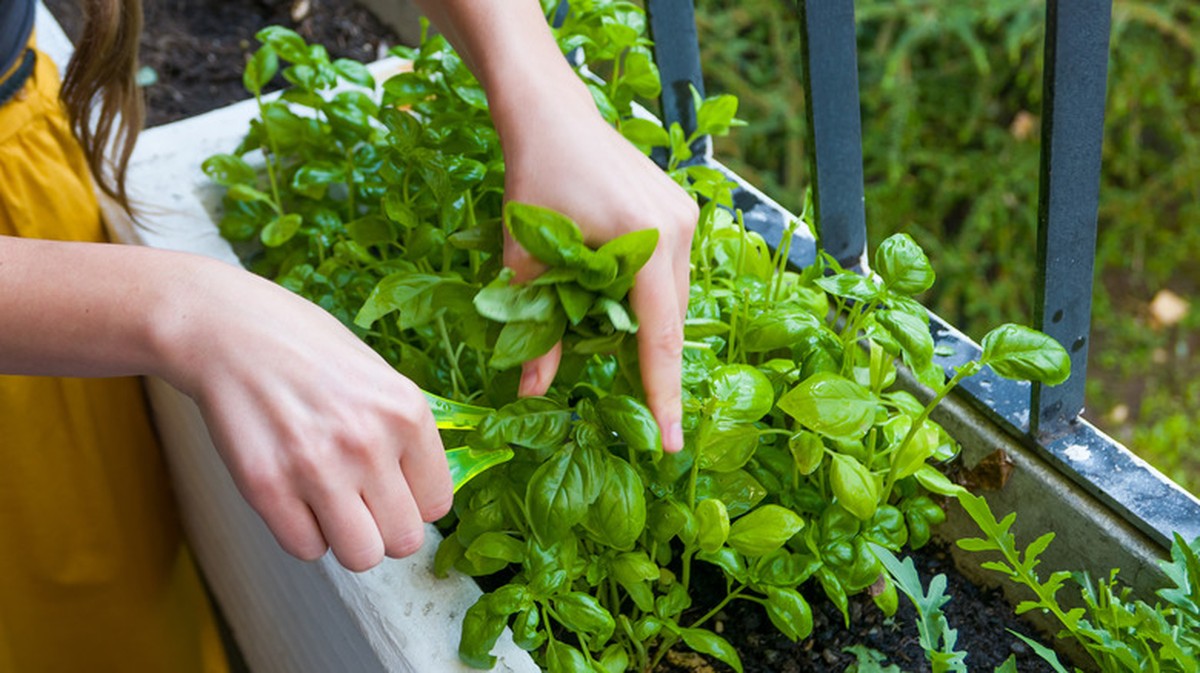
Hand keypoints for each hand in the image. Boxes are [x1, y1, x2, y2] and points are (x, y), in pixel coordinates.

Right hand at [161, 260, 452, 570]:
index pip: (437, 504)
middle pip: (404, 540)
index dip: (412, 501)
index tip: (392, 488)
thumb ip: (404, 434)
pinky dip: (302, 533)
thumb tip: (422, 493)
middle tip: (359, 501)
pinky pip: (307, 549)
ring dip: (345, 539)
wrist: (228, 330)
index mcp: (406, 412)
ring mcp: (318, 468)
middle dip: (383, 528)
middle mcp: (369, 443)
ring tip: (328, 503)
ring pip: (360, 556)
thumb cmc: (306, 349)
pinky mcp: (267, 487)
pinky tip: (293, 496)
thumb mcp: (378, 376)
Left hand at [497, 85, 698, 453]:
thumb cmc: (533, 178)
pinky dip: (647, 298)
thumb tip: (530, 393)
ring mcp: (686, 215)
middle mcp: (678, 229)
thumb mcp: (527, 258)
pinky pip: (670, 272)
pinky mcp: (680, 208)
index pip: (659, 337)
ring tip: (612, 346)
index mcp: (644, 241)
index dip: (663, 394)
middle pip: (669, 319)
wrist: (550, 114)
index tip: (671, 443)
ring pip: (672, 297)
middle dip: (651, 365)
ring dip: (646, 326)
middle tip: (638, 412)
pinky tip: (618, 305)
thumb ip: (536, 328)